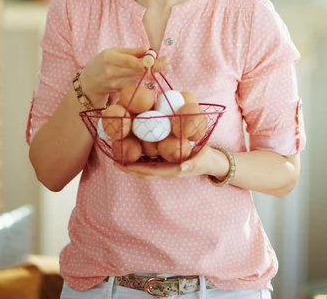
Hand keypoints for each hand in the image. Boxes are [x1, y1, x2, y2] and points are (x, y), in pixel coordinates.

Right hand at [80, 46, 169, 108]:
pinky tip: (152, 74)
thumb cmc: (101, 63)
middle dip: (154, 66)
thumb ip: (130, 51)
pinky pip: (134, 84)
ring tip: (165, 66)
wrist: (87, 83)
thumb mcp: (112, 52)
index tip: (160, 58)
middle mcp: (111, 72)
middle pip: (137, 70)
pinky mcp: (118, 91)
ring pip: (138, 78)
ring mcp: (114, 84)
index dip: (146, 61)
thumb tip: (148, 48)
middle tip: (169, 63)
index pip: (130, 60)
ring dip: (152, 73)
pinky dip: (144, 79)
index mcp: (109, 58)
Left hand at [113, 145, 229, 180]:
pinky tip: (134, 152)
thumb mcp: (201, 159)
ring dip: (133, 165)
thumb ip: (192, 164)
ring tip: (119, 157)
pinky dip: (141, 160)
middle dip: (128, 168)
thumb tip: (182, 167)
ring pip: (146, 169)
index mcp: (172, 171)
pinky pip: (152, 163)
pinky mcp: (169, 163)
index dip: (134, 169)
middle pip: (143, 172)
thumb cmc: (207, 159)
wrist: (213, 162)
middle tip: (113, 160)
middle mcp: (167, 172)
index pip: (149, 171)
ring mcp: (167, 169)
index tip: (121, 165)